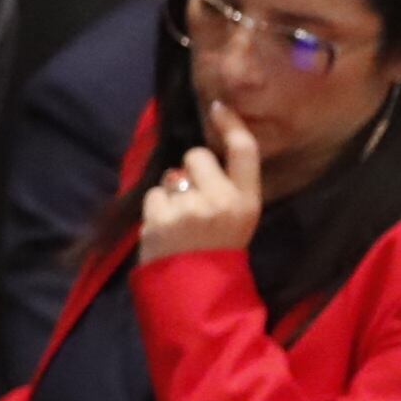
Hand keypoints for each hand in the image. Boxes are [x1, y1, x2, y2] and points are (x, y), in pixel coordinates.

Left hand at [138, 102, 263, 264]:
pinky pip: (154, 195)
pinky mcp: (161, 220)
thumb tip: (196, 156)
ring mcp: (189, 210)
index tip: (218, 108)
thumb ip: (227, 187)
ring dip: (171, 194)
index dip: (231, 124)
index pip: (244, 150)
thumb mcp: (239, 218)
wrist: (197, 292)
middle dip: (191, 169)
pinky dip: (156, 209)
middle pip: (197, 156)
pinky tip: (165, 229)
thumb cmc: (218, 251)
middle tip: (193, 197)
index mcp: (247, 200)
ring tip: (179, 222)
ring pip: (171, 177)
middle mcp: (220, 200)